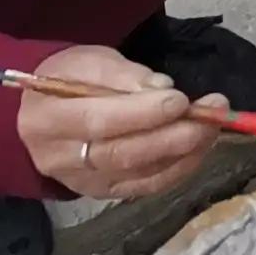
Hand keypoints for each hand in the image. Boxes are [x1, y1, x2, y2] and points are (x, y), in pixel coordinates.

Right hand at [15, 42, 223, 199]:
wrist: (43, 114)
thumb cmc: (69, 80)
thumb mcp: (89, 61)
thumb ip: (122, 74)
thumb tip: (162, 87)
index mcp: (48, 118)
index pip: (99, 120)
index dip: (143, 113)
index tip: (181, 100)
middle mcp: (59, 157)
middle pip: (121, 154)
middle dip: (173, 136)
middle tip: (212, 116)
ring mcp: (80, 180)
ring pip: (137, 174)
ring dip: (183, 152)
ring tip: (212, 128)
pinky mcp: (101, 192)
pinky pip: (144, 186)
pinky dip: (177, 169)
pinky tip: (199, 148)